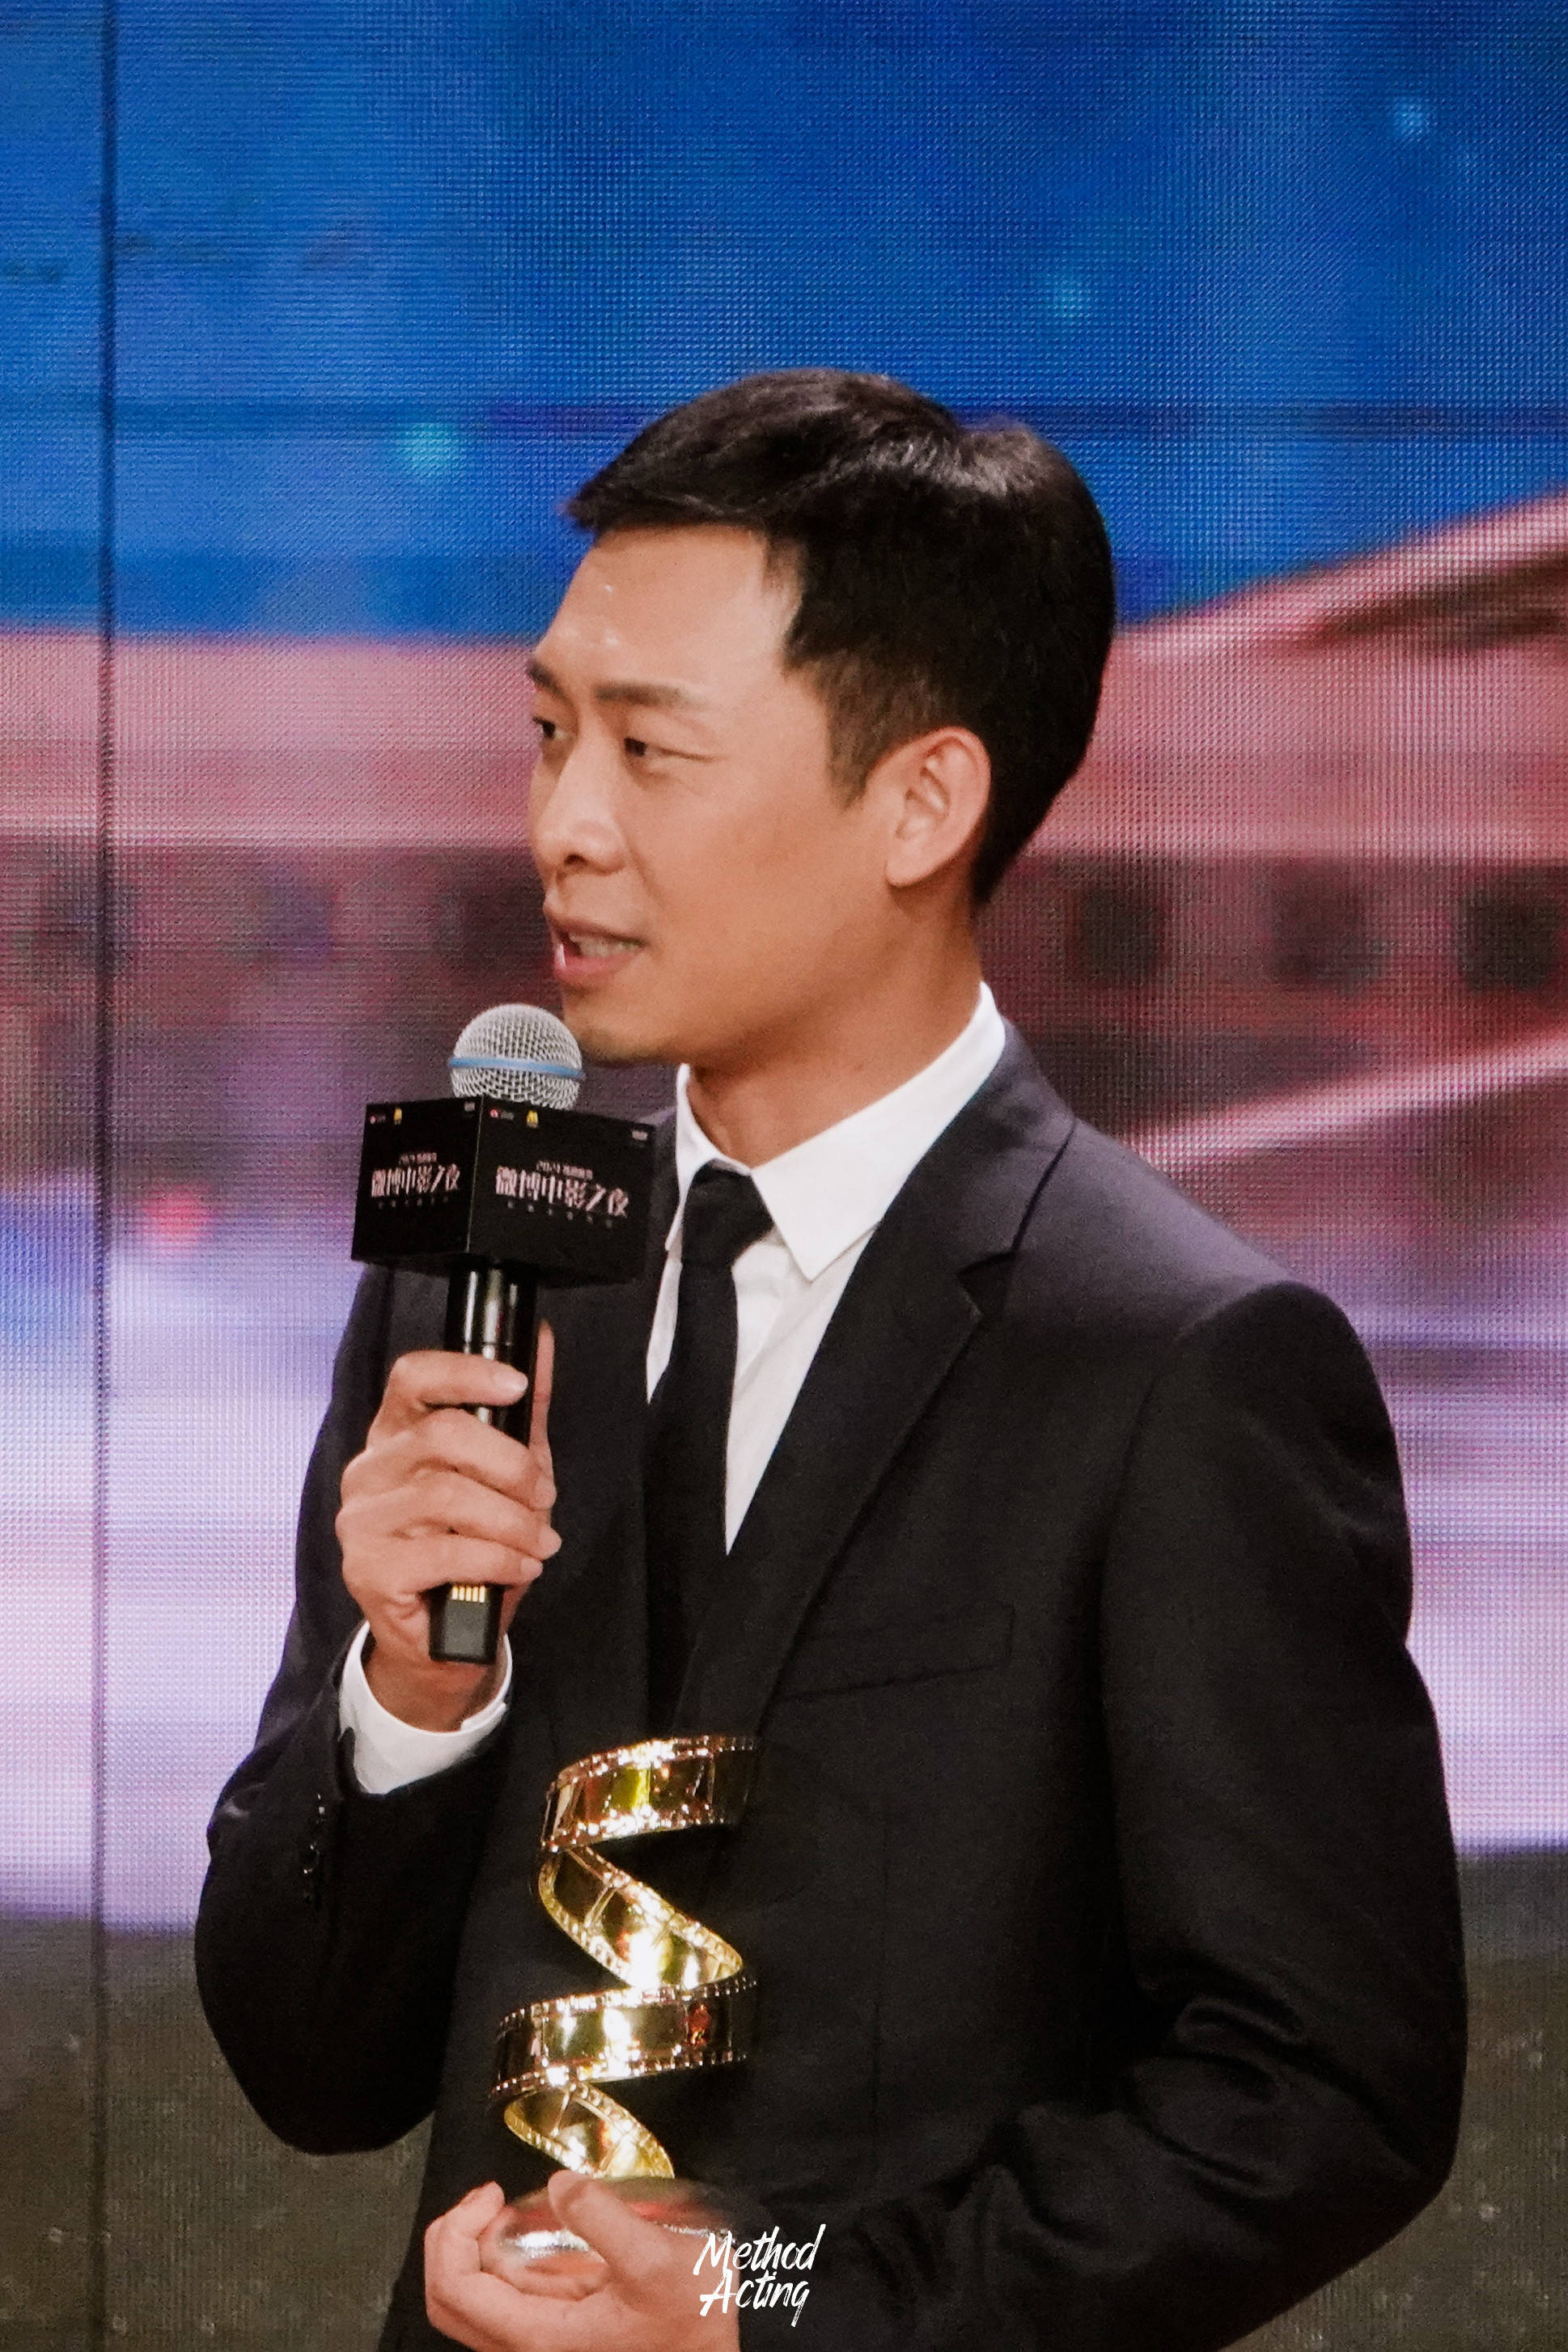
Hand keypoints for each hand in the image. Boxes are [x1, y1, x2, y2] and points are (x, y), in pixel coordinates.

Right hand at [336, 1326, 557, 1729]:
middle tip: (543, 1498)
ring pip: (446, 1495)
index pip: (411, 1377)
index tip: (517, 1385)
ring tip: (538, 1542)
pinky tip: (519, 1567)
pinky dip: (499, 1558)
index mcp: (395, 1435)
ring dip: (512, 1521)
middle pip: (441, 1434)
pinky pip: (445, 1551)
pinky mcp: (369, 1570)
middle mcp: (368, 1470)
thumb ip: (521, 1413)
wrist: (446, 1638)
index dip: (466, 1371)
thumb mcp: (506, 1475)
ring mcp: (361, 1521)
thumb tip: (541, 1341)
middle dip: (512, 1465)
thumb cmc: (472, 1547)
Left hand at [425, 2176, 740, 2351]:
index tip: (491, 2194)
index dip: (456, 2231)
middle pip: (450, 2300)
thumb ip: (603, 2217)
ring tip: (505, 2209)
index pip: (456, 2288)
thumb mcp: (656, 2262)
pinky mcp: (555, 2337)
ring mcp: (540, 2346)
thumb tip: (559, 2184)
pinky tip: (532, 2234)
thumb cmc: (692, 2326)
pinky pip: (502, 2304)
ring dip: (475, 2249)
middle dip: (454, 2238)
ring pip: (473, 2303)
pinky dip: (500, 2264)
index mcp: (540, 2337)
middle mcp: (529, 2350)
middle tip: (486, 2198)